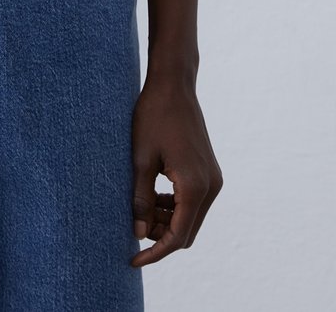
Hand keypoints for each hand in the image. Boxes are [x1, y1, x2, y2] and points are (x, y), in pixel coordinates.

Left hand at [130, 72, 222, 266]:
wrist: (173, 86)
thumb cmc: (152, 118)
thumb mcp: (140, 160)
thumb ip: (141, 200)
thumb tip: (140, 235)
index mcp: (194, 187)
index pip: (178, 236)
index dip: (155, 252)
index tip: (133, 260)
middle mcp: (210, 186)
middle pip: (188, 231)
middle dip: (162, 237)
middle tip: (133, 229)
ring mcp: (213, 178)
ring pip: (191, 217)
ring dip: (168, 221)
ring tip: (141, 209)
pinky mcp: (209, 170)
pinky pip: (194, 201)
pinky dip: (175, 206)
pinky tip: (154, 194)